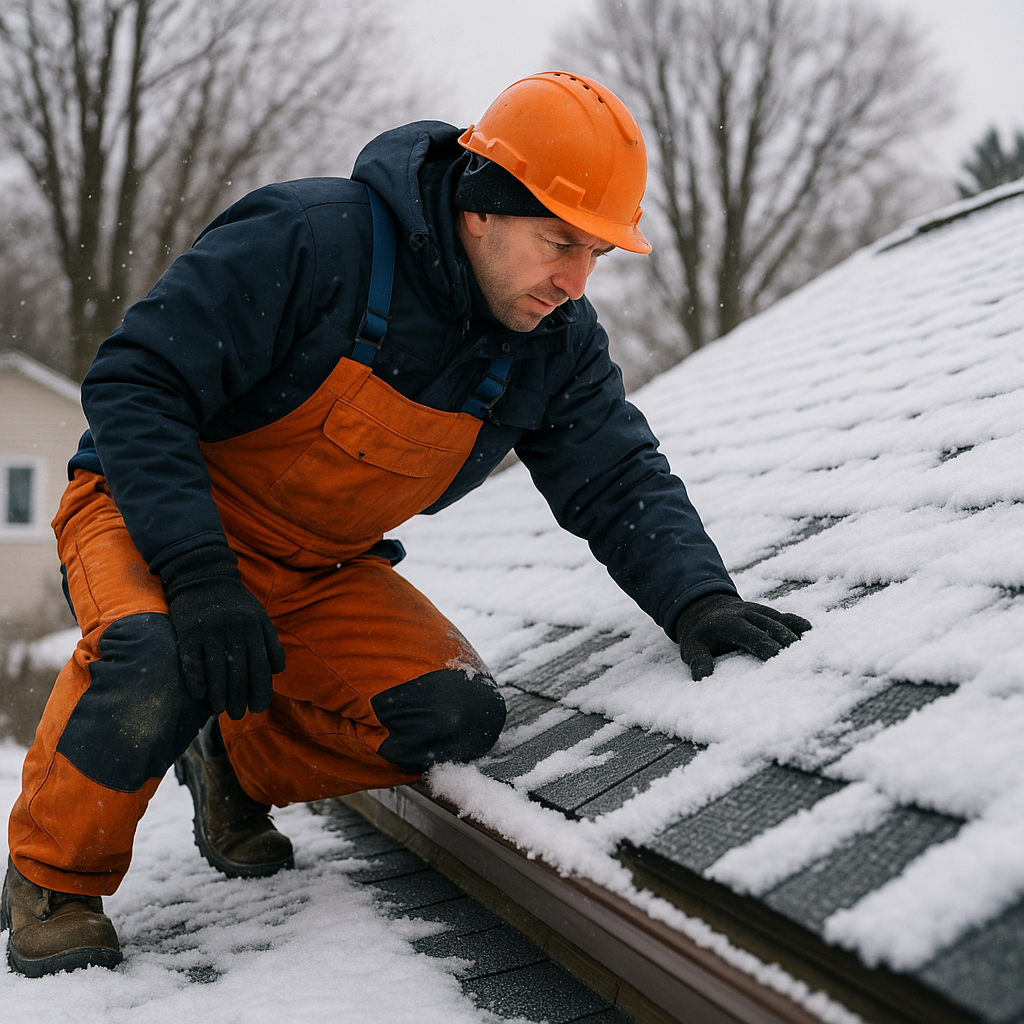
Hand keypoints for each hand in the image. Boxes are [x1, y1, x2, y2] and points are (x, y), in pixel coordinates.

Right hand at [159, 545, 285, 719]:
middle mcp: (235, 631)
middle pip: (240, 674)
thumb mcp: (258, 616)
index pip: (262, 667)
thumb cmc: (236, 603)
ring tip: (221, 709)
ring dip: (219, 696)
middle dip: (241, 699)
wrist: (203, 575)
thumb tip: (276, 671)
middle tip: (239, 715)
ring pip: (217, 672)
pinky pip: (192, 663)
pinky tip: (199, 695)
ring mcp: (211, 631)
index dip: (261, 691)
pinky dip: (197, 681)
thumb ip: (269, 641)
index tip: (258, 707)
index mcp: (255, 628)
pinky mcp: (189, 632)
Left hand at [675, 593, 810, 680]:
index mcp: (730, 623)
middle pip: (774, 628)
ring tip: (813, 655)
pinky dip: (800, 625)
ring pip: (784, 622)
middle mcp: (749, 614)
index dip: (767, 648)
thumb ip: (698, 660)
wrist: (703, 606)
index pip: (753, 636)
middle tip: (803, 663)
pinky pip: (787, 617)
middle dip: (788, 644)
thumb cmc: (700, 634)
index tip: (779, 662)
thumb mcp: (692, 646)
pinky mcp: (769, 613)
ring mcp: (761, 611)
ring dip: (797, 637)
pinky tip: (813, 636)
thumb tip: (702, 678)